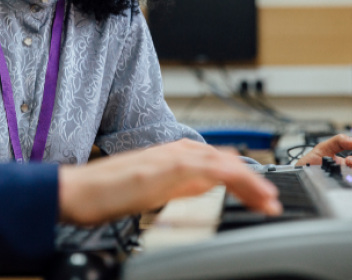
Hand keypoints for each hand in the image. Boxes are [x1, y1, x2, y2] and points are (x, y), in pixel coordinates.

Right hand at [58, 139, 281, 225]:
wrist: (79, 190)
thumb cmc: (109, 191)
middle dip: (254, 181)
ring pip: (224, 163)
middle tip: (272, 203)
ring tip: (268, 201)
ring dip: (251, 181)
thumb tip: (206, 188)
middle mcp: (177, 150)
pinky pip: (210, 168)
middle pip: (227, 161)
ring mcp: (173, 156)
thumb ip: (181, 185)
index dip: (246, 180)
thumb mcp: (155, 190)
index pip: (220, 163)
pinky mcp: (168, 166)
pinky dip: (234, 178)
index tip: (262, 199)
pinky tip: (247, 190)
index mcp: (175, 155)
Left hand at [296, 134, 351, 186]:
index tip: (350, 159)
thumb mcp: (322, 148)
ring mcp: (349, 186)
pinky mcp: (344, 196)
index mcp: (348, 165)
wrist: (295, 176)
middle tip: (351, 165)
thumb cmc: (308, 165)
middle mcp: (351, 176)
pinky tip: (348, 182)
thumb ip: (339, 141)